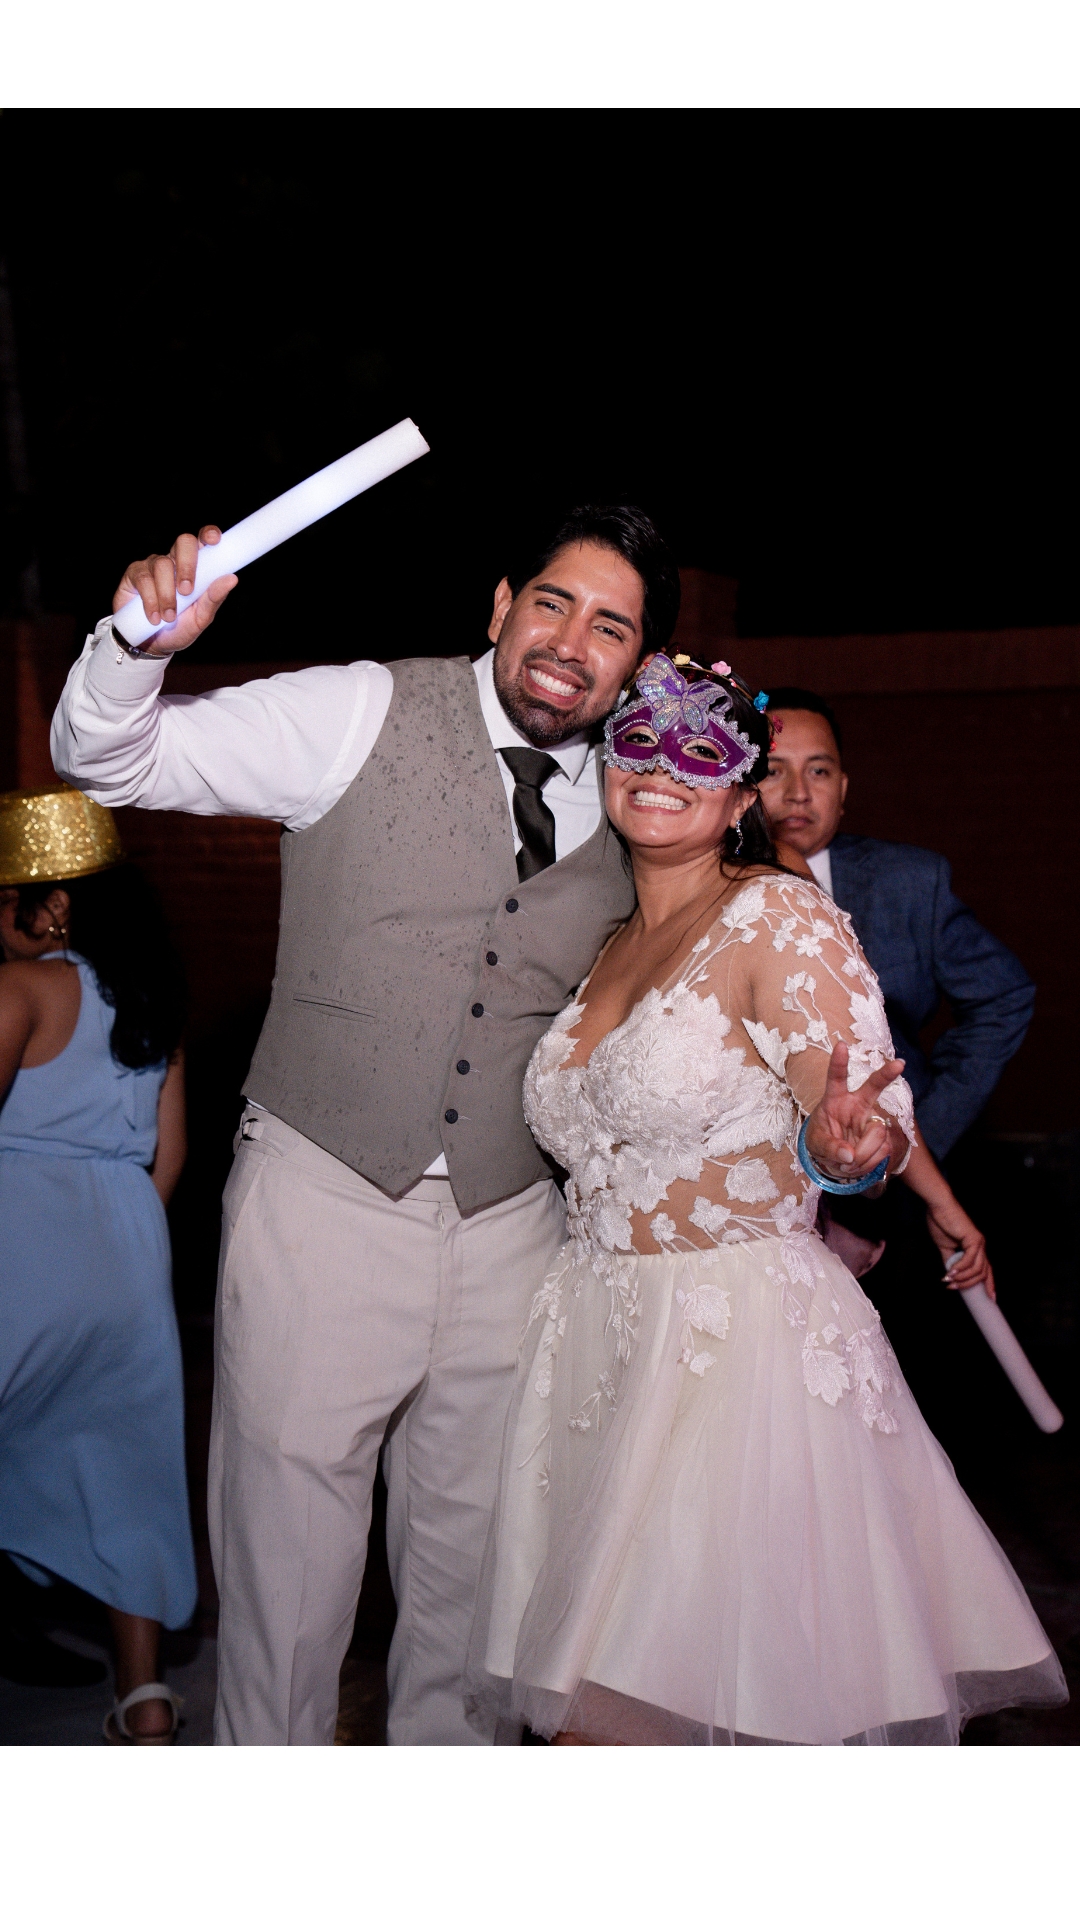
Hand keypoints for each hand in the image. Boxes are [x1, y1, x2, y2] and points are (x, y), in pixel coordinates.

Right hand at [112, 526, 237, 656]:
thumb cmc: (179, 628)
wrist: (151, 645)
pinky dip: (151, 600)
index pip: (202, 541)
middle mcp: (174, 561)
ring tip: (169, 617)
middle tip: (187, 591)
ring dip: (167, 594)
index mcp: (195, 567)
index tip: (215, 540)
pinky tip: (154, 617)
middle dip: (187, 565)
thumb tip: (232, 578)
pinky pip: (144, 578)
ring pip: (162, 565)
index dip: (208, 534)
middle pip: (183, 542)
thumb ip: (214, 598)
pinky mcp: (134, 574)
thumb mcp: (200, 618)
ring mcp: (153, 565)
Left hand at [804, 1041, 907, 1184]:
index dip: (839, 1063)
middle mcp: (857, 1105)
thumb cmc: (822, 1140)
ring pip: (877, 1134)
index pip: (836, 1078)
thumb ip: (829, 1148)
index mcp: (835, 1099)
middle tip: (900, 1064)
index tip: (841, 1045)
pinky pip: (883, 1151)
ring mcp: (872, 1120)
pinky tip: (858, 1165)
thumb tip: (849, 1155)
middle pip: (873, 1087)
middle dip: (886, 1074)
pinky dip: (869, 1164)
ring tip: (848, 1163)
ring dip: (863, 1155)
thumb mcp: (816, 1144)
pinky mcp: (883, 1137)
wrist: (835, 1159)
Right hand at [924, 1193, 994, 1298]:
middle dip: (971, 1285)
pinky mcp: (974, 1239)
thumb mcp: (944, 1247)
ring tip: (950, 1280)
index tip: (990, 1298)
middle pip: (984, 1273)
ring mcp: (979, 1242)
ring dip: (963, 1278)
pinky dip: (960, 1268)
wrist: (938, 1207)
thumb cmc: (941, 1222)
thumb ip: (950, 1260)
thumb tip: (950, 1275)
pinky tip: (951, 1271)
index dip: (989, 1285)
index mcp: (975, 1248)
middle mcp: (980, 1246)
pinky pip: (970, 1260)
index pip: (986, 1270)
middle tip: (955, 1289)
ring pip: (978, 1269)